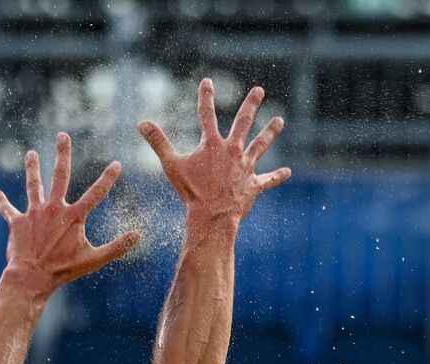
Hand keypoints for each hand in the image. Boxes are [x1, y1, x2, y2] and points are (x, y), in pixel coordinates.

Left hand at [0, 132, 141, 299]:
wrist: (32, 277)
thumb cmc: (64, 270)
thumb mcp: (95, 260)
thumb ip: (117, 247)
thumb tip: (139, 235)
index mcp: (74, 217)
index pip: (96, 193)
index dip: (108, 178)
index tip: (116, 164)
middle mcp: (53, 209)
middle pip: (60, 176)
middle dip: (63, 154)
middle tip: (62, 135)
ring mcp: (34, 214)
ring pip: (33, 185)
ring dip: (32, 168)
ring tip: (31, 154)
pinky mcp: (18, 222)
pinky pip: (8, 210)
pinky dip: (2, 202)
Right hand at [137, 78, 290, 223]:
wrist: (212, 216)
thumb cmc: (191, 192)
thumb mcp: (171, 165)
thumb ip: (158, 142)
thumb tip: (141, 123)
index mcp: (212, 145)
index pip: (206, 115)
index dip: (205, 97)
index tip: (207, 81)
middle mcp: (232, 151)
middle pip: (244, 122)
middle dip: (251, 104)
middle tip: (258, 90)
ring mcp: (245, 167)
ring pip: (260, 145)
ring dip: (270, 132)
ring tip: (279, 120)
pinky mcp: (253, 185)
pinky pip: (268, 180)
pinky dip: (277, 176)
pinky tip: (288, 172)